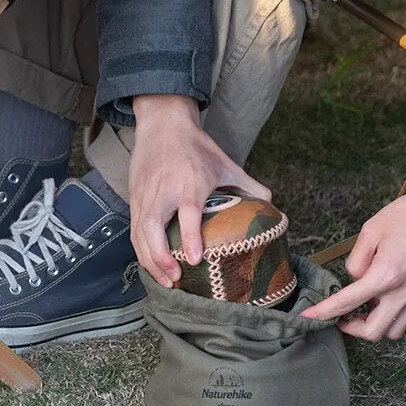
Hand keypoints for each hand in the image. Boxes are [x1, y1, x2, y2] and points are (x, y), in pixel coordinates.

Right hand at [130, 94, 270, 286]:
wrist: (163, 125)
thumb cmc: (196, 147)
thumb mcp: (226, 163)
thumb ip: (249, 185)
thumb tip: (271, 205)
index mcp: (190, 182)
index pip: (187, 211)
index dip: (189, 236)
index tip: (195, 258)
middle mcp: (164, 190)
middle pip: (154, 227)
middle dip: (161, 257)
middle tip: (176, 278)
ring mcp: (146, 196)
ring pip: (140, 233)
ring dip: (150, 260)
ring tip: (166, 281)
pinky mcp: (135, 199)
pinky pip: (134, 230)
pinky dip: (141, 252)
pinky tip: (152, 267)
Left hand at [304, 194, 405, 339]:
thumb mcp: (370, 231)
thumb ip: (356, 260)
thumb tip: (355, 279)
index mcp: (385, 275)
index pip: (347, 303)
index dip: (324, 312)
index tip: (310, 317)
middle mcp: (405, 293)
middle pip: (373, 332)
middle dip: (353, 328)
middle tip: (343, 317)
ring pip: (395, 331)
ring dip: (377, 324)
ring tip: (367, 307)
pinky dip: (395, 317)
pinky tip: (388, 300)